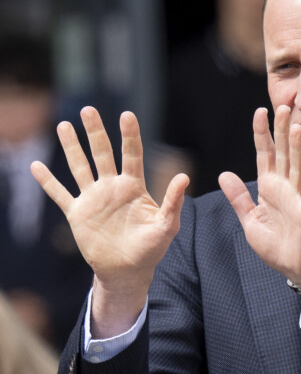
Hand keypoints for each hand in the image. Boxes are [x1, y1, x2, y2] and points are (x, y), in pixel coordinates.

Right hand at [31, 107, 188, 335]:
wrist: (128, 270)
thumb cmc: (152, 248)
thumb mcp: (167, 226)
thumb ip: (173, 201)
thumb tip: (185, 177)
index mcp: (134, 187)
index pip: (132, 155)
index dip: (130, 135)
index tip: (127, 114)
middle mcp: (112, 187)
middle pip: (102, 153)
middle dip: (95, 132)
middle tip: (89, 110)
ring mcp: (94, 198)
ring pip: (80, 167)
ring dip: (71, 147)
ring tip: (63, 125)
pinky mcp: (78, 214)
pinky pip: (60, 195)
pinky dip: (48, 182)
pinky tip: (36, 167)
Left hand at [219, 105, 300, 283]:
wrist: (293, 267)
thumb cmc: (274, 244)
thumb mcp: (249, 220)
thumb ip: (238, 197)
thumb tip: (224, 175)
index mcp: (269, 186)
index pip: (264, 154)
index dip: (262, 133)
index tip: (259, 111)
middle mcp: (284, 187)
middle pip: (282, 153)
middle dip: (281, 130)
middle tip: (283, 106)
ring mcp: (297, 198)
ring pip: (297, 167)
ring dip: (296, 148)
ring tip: (295, 126)